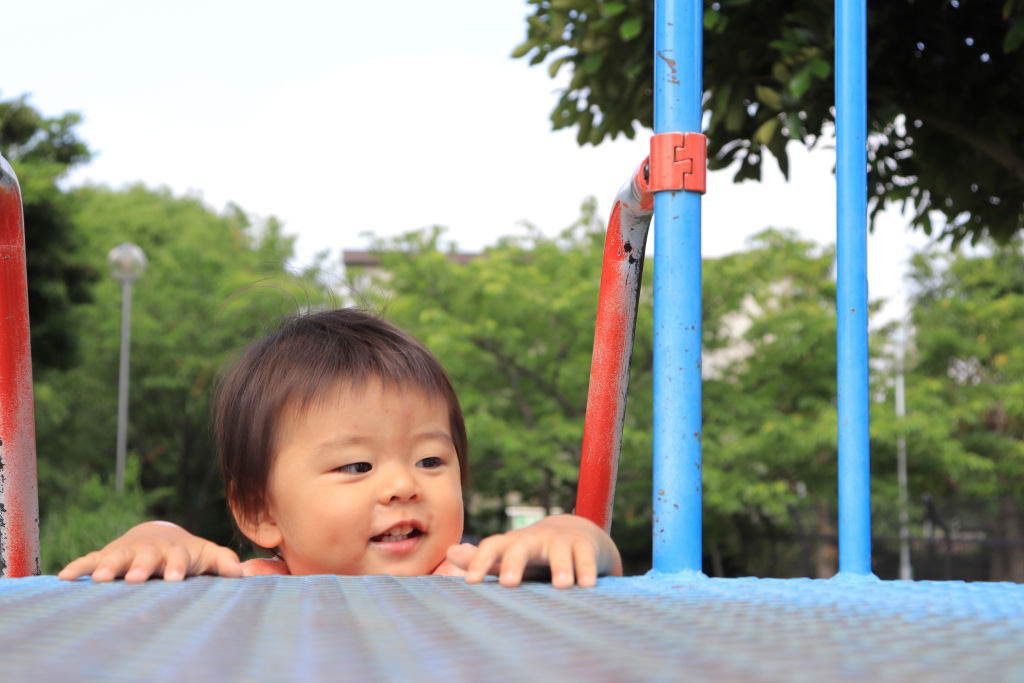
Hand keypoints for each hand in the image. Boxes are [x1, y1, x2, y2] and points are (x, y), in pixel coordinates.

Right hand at [57, 521, 242, 582]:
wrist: (159, 535)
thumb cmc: (186, 553)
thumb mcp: (206, 555)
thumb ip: (222, 561)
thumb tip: (240, 573)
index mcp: (175, 551)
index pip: (177, 557)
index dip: (176, 567)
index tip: (175, 579)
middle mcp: (150, 549)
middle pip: (145, 556)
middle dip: (140, 566)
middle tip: (134, 578)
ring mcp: (127, 551)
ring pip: (117, 556)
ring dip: (108, 566)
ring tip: (99, 580)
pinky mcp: (106, 555)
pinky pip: (90, 559)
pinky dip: (78, 567)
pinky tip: (65, 578)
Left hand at [446, 514, 621, 588]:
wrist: (577, 533)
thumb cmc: (534, 554)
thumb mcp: (509, 556)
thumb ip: (482, 559)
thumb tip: (449, 552)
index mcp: (512, 543)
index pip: (492, 547)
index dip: (479, 562)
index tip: (469, 582)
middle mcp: (535, 539)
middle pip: (521, 546)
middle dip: (514, 563)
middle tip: (508, 583)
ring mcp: (561, 541)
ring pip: (559, 551)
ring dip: (561, 567)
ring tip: (561, 586)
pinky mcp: (585, 546)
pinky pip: (586, 557)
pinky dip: (587, 570)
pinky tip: (587, 585)